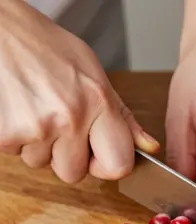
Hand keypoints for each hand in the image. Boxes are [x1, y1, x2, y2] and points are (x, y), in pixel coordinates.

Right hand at [0, 0, 158, 181]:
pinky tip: (17, 108)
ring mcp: (37, 127)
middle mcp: (70, 118)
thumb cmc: (46, 47)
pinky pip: (16, 154)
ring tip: (34, 107)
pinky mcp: (7, 133)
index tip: (95, 152)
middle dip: (66, 155)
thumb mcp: (94, 73)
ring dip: (38, 144)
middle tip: (56, 121)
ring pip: (42, 164)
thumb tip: (149, 147)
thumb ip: (122, 116)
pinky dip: (15, 137)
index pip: (118, 166)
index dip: (105, 165)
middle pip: (75, 173)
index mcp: (99, 103)